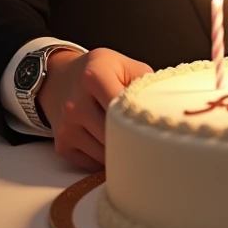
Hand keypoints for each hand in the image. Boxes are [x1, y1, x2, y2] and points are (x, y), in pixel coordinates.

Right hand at [37, 47, 152, 171]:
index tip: (154, 125)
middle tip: (148, 137)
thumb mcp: (125, 65)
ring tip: (127, 135)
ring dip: (120, 150)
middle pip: (114, 134)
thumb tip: (166, 108)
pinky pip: (92, 163)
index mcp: (94, 77)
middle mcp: (76, 103)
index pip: (122, 107)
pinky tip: (108, 141)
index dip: (141, 119)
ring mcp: (67, 126)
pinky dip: (105, 158)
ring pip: (105, 153)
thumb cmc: (99, 71)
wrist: (60, 78)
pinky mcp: (62, 145)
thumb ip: (146, 83)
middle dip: (133, 138)